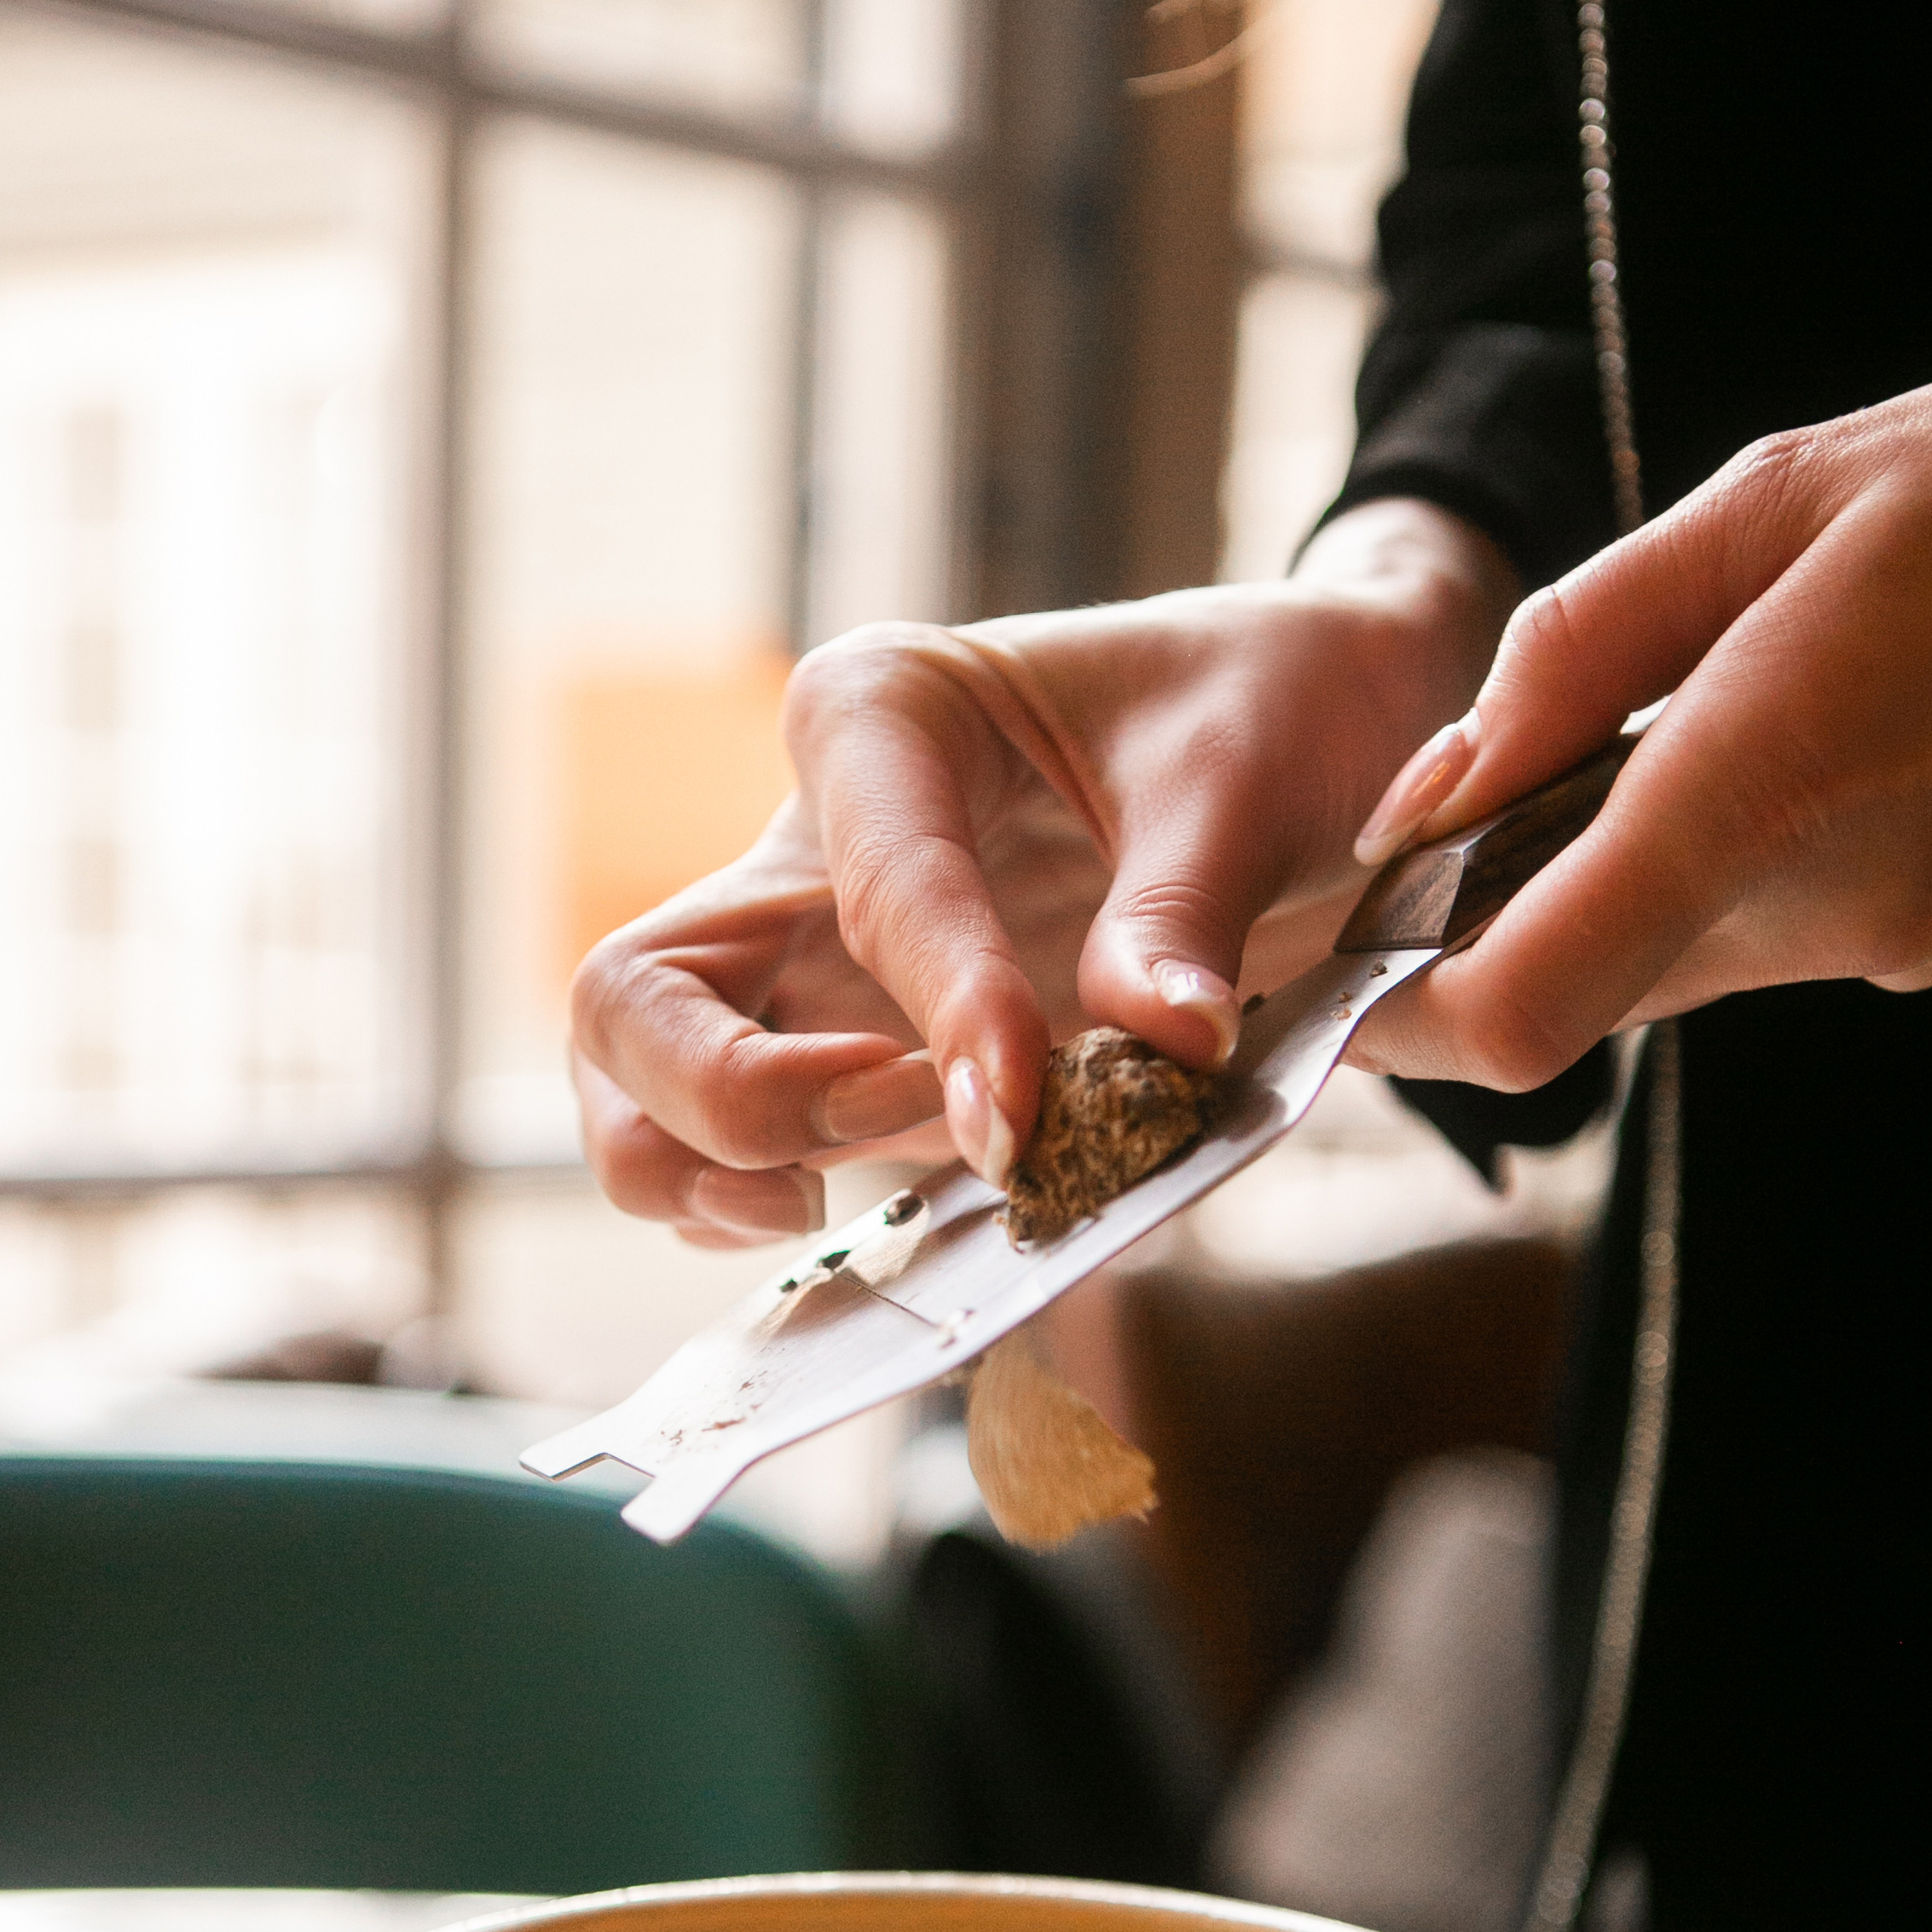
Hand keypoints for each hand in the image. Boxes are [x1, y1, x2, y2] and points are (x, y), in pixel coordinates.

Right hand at [570, 502, 1516, 1239]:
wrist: (1302, 738)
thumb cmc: (1261, 715)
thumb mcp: (1246, 782)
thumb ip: (1186, 913)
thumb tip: (1167, 1048)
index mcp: (881, 713)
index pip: (868, 882)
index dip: (941, 1009)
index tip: (1022, 1111)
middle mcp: (801, 841)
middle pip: (633, 995)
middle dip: (737, 1098)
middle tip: (911, 1125)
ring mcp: (798, 957)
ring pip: (630, 1083)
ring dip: (709, 1169)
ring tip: (851, 1196)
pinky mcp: (832, 1051)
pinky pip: (715, 1148)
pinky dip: (754, 1206)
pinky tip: (872, 1219)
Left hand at [1344, 317, 1931, 1088]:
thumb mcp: (1771, 499)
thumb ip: (1574, 654)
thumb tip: (1432, 792)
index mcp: (1767, 781)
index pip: (1520, 1012)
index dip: (1395, 1024)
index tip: (1330, 974)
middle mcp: (1832, 904)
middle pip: (1572, 996)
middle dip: (1477, 944)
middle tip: (1427, 852)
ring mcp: (1899, 939)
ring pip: (1668, 968)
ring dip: (1602, 894)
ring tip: (1620, 751)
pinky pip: (1767, 937)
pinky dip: (1714, 875)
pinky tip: (1769, 752)